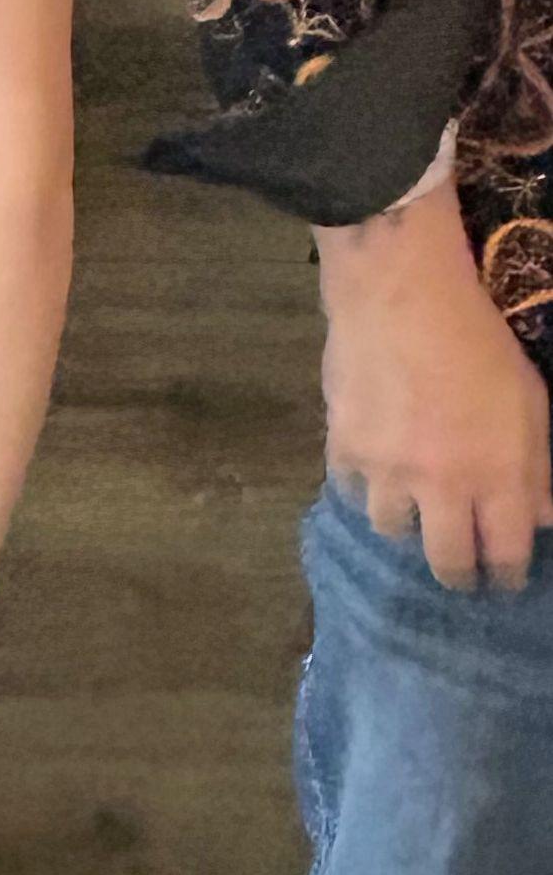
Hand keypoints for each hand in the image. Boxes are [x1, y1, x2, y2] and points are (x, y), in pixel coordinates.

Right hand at [317, 182, 552, 590]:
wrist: (400, 297)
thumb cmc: (479, 343)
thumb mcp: (530, 403)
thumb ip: (537, 468)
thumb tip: (538, 516)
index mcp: (498, 474)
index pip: (507, 554)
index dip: (507, 574)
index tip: (504, 577)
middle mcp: (441, 484)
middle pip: (447, 560)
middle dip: (458, 574)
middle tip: (459, 570)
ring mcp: (386, 469)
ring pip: (393, 530)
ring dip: (408, 524)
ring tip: (412, 509)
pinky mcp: (342, 447)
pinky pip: (352, 490)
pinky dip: (366, 488)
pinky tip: (376, 473)